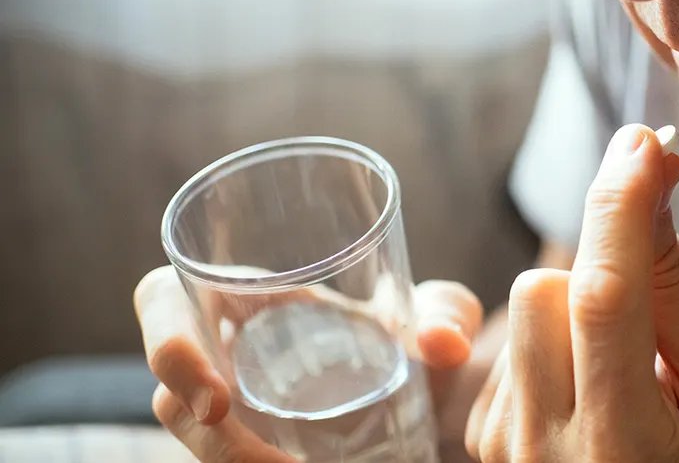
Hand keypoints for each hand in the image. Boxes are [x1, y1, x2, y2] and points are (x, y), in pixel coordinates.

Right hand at [133, 268, 483, 461]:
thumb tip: (444, 344)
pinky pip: (232, 458)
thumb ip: (447, 313)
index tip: (217, 401)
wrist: (438, 387)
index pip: (164, 297)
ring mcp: (236, 406)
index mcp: (251, 297)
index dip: (166, 342)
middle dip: (188, 426)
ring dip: (232, 462)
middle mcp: (229, 352)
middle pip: (164, 385)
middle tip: (258, 456)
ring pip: (195, 436)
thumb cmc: (415, 331)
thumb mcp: (438, 313)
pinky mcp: (252, 442)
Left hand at [465, 124, 678, 462]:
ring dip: (577, 312)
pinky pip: (509, 345)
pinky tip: (593, 392)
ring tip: (626, 368)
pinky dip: (554, 346)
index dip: (621, 208)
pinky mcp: (484, 442)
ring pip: (523, 310)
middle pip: (546, 289)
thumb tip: (650, 181)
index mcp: (622, 443)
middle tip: (655, 309)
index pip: (606, 295)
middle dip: (603, 273)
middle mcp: (544, 451)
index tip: (643, 144)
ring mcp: (504, 451)